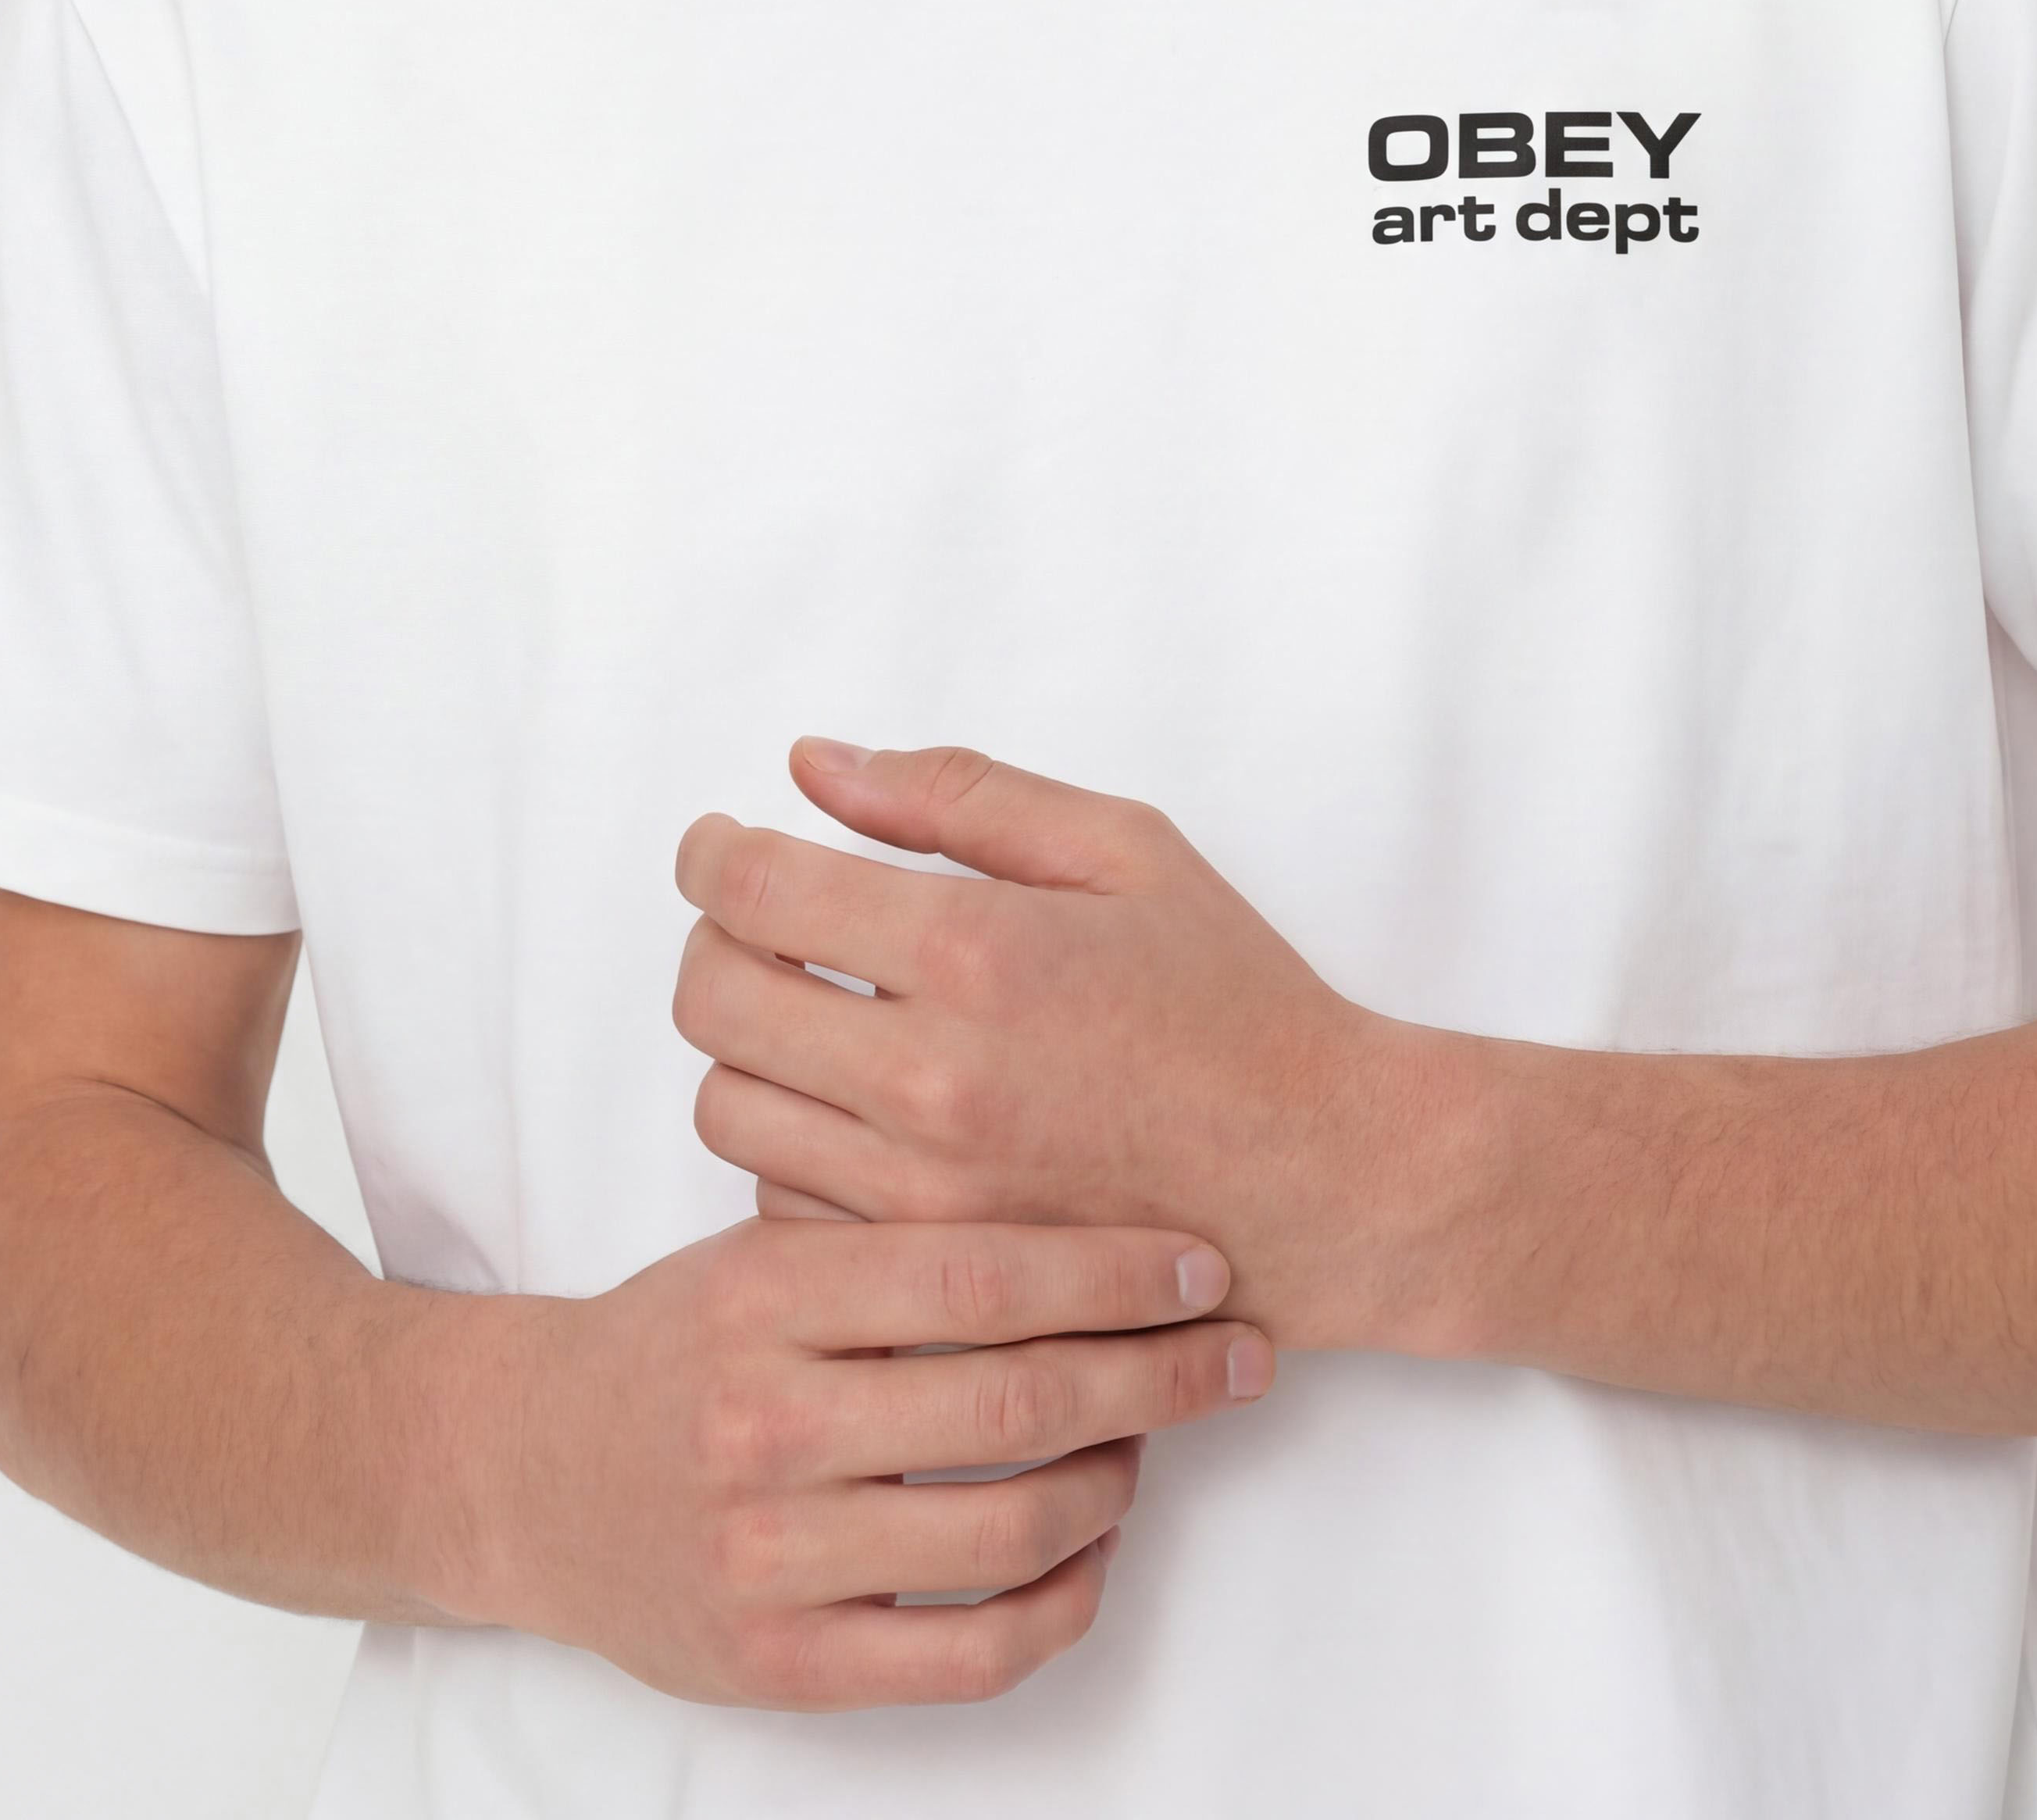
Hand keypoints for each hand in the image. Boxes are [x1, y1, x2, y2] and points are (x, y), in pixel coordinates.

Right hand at [473, 1213, 1269, 1706]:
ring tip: (1152, 1441)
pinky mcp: (781, 1664)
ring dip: (1118, 1481)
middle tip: (1239, 1352)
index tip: (1203, 1261)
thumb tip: (1080, 1188)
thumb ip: (890, 1231)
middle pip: (1016, 1399)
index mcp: (767, 1295)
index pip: (979, 1273)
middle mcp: (766, 1423)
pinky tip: (1094, 1550)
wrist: (519, 1471)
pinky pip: (971, 1653)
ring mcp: (770, 1554)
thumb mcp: (762, 1252)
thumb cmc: (677, 1342)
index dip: (1113, 1269)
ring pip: (1010, 1527)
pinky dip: (1062, 1602)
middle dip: (1158, 1373)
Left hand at [673, 744, 1435, 1347]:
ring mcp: (923, 1190)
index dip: (713, 853)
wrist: (1324, 1177)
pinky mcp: (930, 1269)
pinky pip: (782, 1203)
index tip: (718, 845)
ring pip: (729, 1109)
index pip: (757, 889)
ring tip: (809, 1014)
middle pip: (713, 1001)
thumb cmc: (1235, 1002)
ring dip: (748, 1049)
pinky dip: (793, 1147)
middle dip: (712, 942)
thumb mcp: (1124, 849)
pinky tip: (855, 1110)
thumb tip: (817, 766)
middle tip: (755, 922)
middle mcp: (931, 1077)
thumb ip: (959, 793)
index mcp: (978, 950)